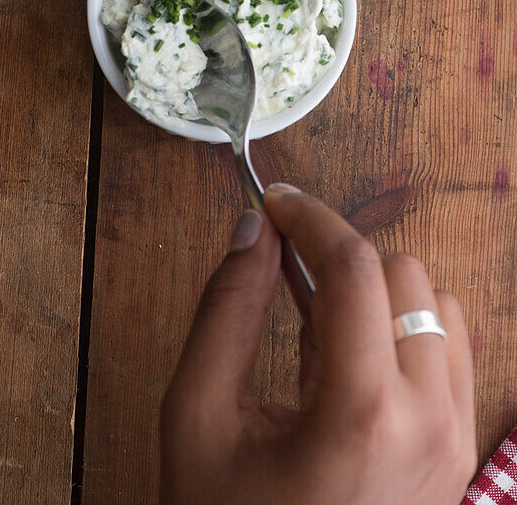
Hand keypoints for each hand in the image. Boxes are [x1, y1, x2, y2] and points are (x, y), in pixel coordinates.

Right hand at [161, 186, 476, 504]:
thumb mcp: (198, 415)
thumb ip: (226, 309)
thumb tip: (254, 229)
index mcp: (362, 414)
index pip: (356, 267)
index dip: (311, 216)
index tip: (273, 203)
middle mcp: (430, 424)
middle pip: (404, 274)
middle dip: (341, 258)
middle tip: (286, 275)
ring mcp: (456, 444)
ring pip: (438, 305)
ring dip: (377, 294)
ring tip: (316, 328)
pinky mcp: (461, 456)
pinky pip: (452, 351)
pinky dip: (404, 331)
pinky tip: (349, 360)